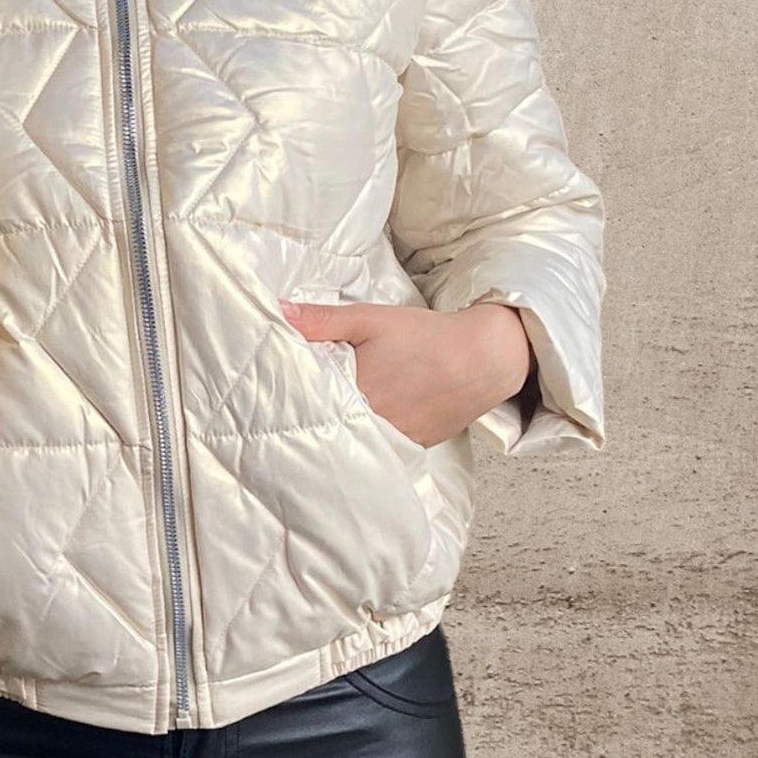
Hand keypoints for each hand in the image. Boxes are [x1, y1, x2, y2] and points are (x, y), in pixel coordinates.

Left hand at [278, 297, 532, 446]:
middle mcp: (373, 424)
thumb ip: (321, 320)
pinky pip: (379, 445)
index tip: (272, 394)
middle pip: (328, 425)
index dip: (290, 398)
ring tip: (320, 418)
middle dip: (311, 415)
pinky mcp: (412, 445)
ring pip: (353, 439)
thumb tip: (278, 312)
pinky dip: (366, 436)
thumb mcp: (368, 319)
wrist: (484, 357)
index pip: (307, 404)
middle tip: (289, 408)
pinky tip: (358, 424)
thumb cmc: (427, 337)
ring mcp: (394, 439)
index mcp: (356, 395)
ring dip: (339, 428)